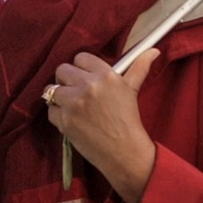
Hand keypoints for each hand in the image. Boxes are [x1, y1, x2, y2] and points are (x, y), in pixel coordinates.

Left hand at [46, 49, 158, 202]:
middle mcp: (88, 86)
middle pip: (62, 70)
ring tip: (71, 106)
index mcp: (105, 76)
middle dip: (66, 80)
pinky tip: (71, 120)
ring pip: (51, 89)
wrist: (125, 152)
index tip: (85, 78)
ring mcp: (73, 103)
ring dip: (59, 97)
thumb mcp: (132, 90)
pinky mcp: (63, 120)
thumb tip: (153, 50)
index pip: (80, 58)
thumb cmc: (129, 120)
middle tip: (76, 91)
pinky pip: (49, 109)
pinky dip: (57, 115)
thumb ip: (138, 68)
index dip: (81, 68)